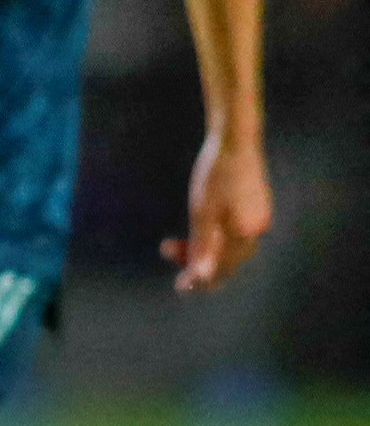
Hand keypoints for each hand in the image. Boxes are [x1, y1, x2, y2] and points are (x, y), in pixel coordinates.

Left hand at [167, 131, 272, 293]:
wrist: (235, 139)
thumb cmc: (216, 175)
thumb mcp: (202, 213)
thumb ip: (202, 247)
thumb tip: (199, 279)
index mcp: (246, 234)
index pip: (222, 269)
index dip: (200, 280)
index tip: (179, 286)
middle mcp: (258, 228)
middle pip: (226, 259)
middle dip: (196, 260)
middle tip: (166, 249)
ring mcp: (259, 216)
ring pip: (229, 244)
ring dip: (202, 246)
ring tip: (175, 241)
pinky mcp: (255, 204)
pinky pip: (234, 231)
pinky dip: (214, 234)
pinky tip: (200, 226)